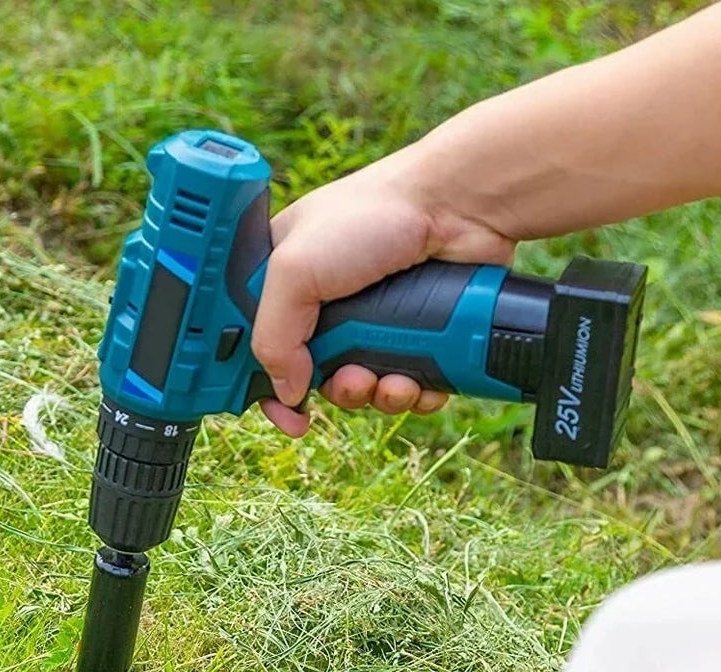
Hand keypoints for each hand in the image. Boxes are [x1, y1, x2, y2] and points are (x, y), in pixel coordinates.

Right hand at [250, 143, 517, 437]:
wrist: (457, 208)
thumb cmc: (372, 215)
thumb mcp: (295, 269)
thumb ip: (273, 335)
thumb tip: (285, 393)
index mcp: (288, 283)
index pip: (264, 347)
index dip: (270, 387)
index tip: (285, 413)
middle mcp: (329, 306)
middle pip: (319, 379)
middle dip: (338, 391)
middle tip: (354, 380)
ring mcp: (376, 321)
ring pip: (367, 389)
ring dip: (379, 397)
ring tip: (394, 380)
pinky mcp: (420, 335)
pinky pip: (411, 387)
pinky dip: (416, 393)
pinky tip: (423, 380)